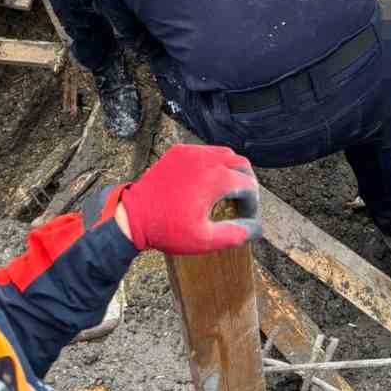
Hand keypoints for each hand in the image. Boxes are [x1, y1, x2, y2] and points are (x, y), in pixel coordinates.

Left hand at [119, 144, 259, 254]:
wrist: (134, 216)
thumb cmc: (168, 229)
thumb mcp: (204, 239)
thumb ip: (235, 234)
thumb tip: (256, 229)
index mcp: (217, 179)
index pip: (249, 185)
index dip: (252, 204)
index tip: (245, 218)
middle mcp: (207, 159)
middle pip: (241, 163)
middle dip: (246, 182)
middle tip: (241, 203)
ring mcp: (192, 152)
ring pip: (224, 153)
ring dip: (231, 170)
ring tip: (226, 192)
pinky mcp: (179, 152)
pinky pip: (204, 152)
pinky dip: (212, 164)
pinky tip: (206, 182)